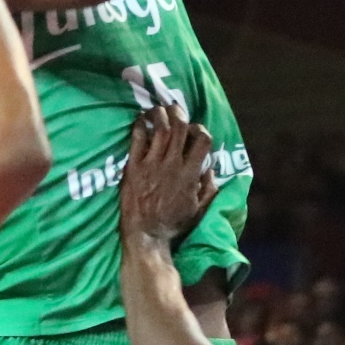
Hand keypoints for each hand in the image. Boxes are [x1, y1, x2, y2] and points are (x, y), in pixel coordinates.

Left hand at [122, 108, 219, 247]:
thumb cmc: (173, 224)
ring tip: (158, 110)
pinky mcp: (133, 166)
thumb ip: (208, 188)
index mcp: (190, 174)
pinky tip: (141, 121)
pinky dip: (140, 125)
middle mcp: (172, 164)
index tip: (195, 131)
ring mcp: (151, 164)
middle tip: (175, 110)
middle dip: (179, 113)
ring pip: (159, 128)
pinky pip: (137, 138)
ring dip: (160, 114)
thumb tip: (211, 169)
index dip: (201, 130)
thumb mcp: (199, 210)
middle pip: (180, 127)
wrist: (145, 235)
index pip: (202, 140)